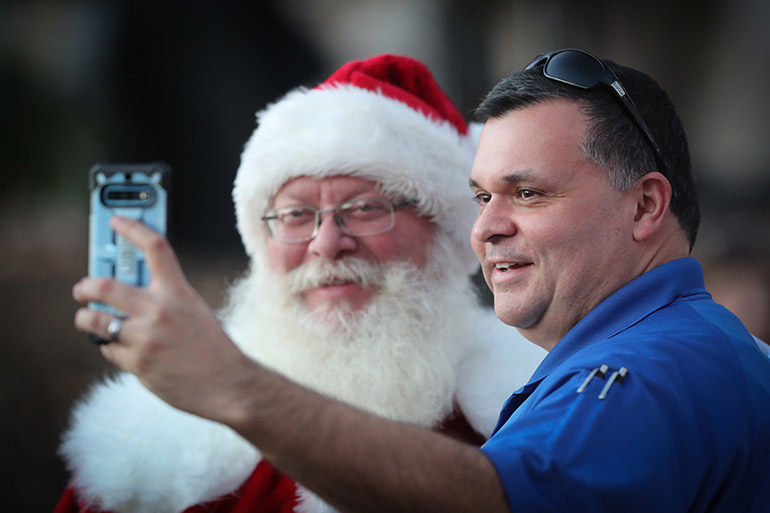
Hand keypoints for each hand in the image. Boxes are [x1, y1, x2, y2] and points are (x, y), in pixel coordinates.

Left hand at [73, 216, 253, 422]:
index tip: (117, 221)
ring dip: (86, 319)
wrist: (227, 383)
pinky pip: (108, 350)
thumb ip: (164, 296)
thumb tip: (126, 289)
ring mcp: (145, 338)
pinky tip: (126, 351)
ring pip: (94, 321)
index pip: (154, 247)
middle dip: (85, 287)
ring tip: (89, 319)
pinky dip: (112, 349)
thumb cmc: (210, 346)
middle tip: (82, 290)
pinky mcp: (137, 363)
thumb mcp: (193, 310)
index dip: (133, 228)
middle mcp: (159, 310)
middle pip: (103, 285)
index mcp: (178, 291)